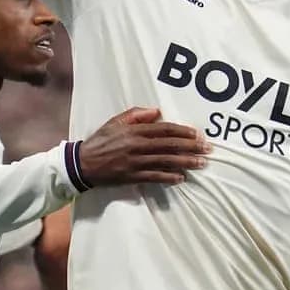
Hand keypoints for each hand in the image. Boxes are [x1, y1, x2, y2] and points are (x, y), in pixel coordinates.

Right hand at [79, 108, 209, 186]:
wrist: (82, 164)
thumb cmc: (101, 141)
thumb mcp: (115, 122)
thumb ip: (136, 114)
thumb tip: (157, 112)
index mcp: (134, 131)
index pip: (163, 129)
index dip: (182, 131)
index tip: (196, 134)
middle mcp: (137, 145)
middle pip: (169, 145)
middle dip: (190, 146)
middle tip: (207, 148)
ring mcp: (135, 162)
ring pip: (165, 161)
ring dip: (185, 162)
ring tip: (201, 163)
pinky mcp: (131, 176)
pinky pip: (154, 177)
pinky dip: (168, 177)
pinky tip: (181, 178)